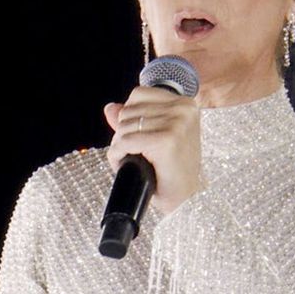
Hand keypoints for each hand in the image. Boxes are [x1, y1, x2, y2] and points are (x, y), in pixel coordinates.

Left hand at [103, 85, 204, 214]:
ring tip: (131, 160)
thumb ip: (134, 119)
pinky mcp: (166, 140)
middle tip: (132, 153)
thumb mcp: (154, 138)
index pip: (138, 94)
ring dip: (119, 146)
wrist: (184, 198)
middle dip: (122, 133)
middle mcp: (183, 109)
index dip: (128, 116)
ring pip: (124, 126)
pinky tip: (125, 164)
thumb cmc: (171, 170)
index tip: (136, 137)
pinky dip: (117, 155)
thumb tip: (109, 108)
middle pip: (128, 110)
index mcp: (185, 103)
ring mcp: (176, 123)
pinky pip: (125, 142)